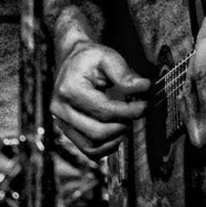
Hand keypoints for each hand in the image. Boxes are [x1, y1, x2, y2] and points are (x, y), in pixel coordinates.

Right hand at [51, 41, 149, 158]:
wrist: (72, 61)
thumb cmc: (91, 58)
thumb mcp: (108, 57)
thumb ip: (125, 73)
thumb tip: (144, 87)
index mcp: (69, 90)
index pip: (103, 110)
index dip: (128, 111)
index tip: (145, 105)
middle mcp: (60, 110)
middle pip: (97, 131)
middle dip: (123, 125)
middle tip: (138, 112)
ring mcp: (61, 123)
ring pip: (91, 146)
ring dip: (116, 138)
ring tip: (128, 121)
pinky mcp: (67, 130)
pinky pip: (87, 150)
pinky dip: (106, 147)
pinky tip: (119, 133)